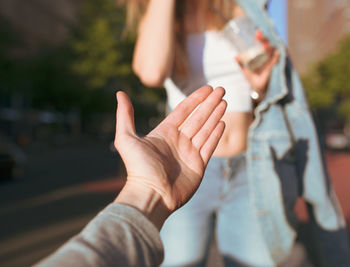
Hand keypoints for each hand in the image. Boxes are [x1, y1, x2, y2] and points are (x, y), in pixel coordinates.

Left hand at [114, 86, 225, 228]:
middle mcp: (178, 141)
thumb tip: (120, 93)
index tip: (207, 89)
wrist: (150, 195)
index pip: (183, 111)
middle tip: (221, 90)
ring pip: (206, 129)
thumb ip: (125, 116)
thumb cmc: (138, 168)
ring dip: (215, 115)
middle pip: (197, 117)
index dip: (195, 99)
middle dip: (209, 103)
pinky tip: (222, 122)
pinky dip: (216, 134)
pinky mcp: (198, 165)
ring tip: (224, 102)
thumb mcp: (126, 139)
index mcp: (164, 133)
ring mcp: (189, 153)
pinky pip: (209, 146)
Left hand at [236, 30, 279, 95]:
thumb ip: (240, 63)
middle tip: (258, 36)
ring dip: (269, 47)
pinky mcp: (272, 67)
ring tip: (264, 45)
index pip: (261, 42)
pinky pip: (275, 60)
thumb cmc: (251, 76)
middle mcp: (265, 55)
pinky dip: (276, 56)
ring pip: (271, 51)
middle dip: (264, 39)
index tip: (257, 31)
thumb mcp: (244, 69)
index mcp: (259, 54)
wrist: (255, 87)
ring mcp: (269, 60)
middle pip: (267, 44)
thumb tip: (235, 57)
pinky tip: (276, 52)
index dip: (260, 36)